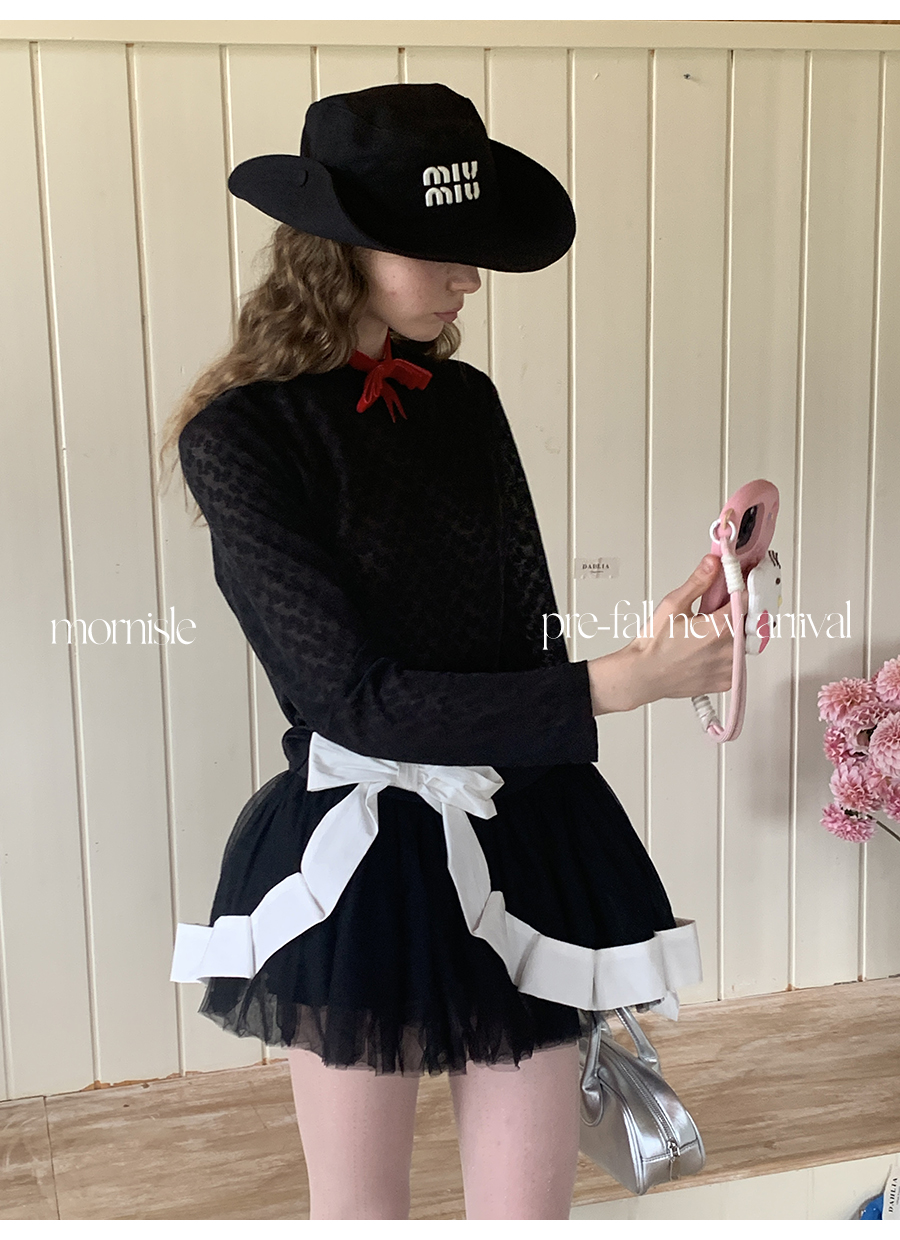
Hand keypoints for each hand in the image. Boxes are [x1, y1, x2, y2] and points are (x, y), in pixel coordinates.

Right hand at [587, 556, 747, 714]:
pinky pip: (738, 663)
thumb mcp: (672, 605)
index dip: (742, 590)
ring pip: (745, 644)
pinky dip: (728, 655)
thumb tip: (713, 564)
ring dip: (734, 635)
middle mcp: (729, 650)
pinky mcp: (726, 682)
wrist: (643, 676)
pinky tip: (709, 652)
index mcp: (719, 628)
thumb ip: (698, 582)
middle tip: (716, 612)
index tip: (736, 585)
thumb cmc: (654, 645)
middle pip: (748, 623)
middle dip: (737, 614)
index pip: (746, 600)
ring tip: (708, 634)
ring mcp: (729, 669)